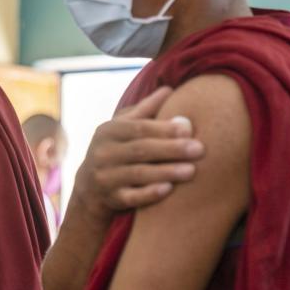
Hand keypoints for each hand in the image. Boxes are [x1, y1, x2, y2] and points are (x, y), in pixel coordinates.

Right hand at [73, 87, 204, 221]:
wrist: (90, 188)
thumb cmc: (116, 150)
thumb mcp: (122, 128)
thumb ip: (144, 111)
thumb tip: (169, 90)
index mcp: (108, 131)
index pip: (138, 128)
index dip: (164, 128)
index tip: (189, 128)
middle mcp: (102, 153)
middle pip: (140, 149)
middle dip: (171, 149)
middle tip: (199, 149)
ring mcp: (105, 177)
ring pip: (137, 174)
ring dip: (166, 172)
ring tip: (192, 171)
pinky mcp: (110, 199)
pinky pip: (131, 197)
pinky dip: (149, 194)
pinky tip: (168, 189)